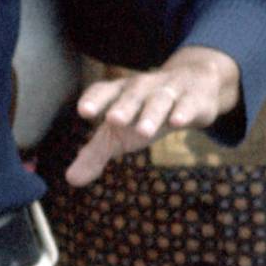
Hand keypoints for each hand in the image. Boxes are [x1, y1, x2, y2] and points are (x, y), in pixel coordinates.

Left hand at [65, 46, 238, 186]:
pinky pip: (188, 104)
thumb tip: (71, 179)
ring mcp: (169, 91)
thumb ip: (95, 154)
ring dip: (151, 114)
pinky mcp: (194, 99)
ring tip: (144, 132)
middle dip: (123, 107)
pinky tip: (177, 122)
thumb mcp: (120, 132)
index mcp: (119, 92)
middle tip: (113, 120)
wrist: (193, 86)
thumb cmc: (144, 113)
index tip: (84, 111)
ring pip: (159, 101)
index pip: (104, 91)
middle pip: (131, 95)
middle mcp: (142, 88)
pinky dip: (183, 112)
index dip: (94, 99)